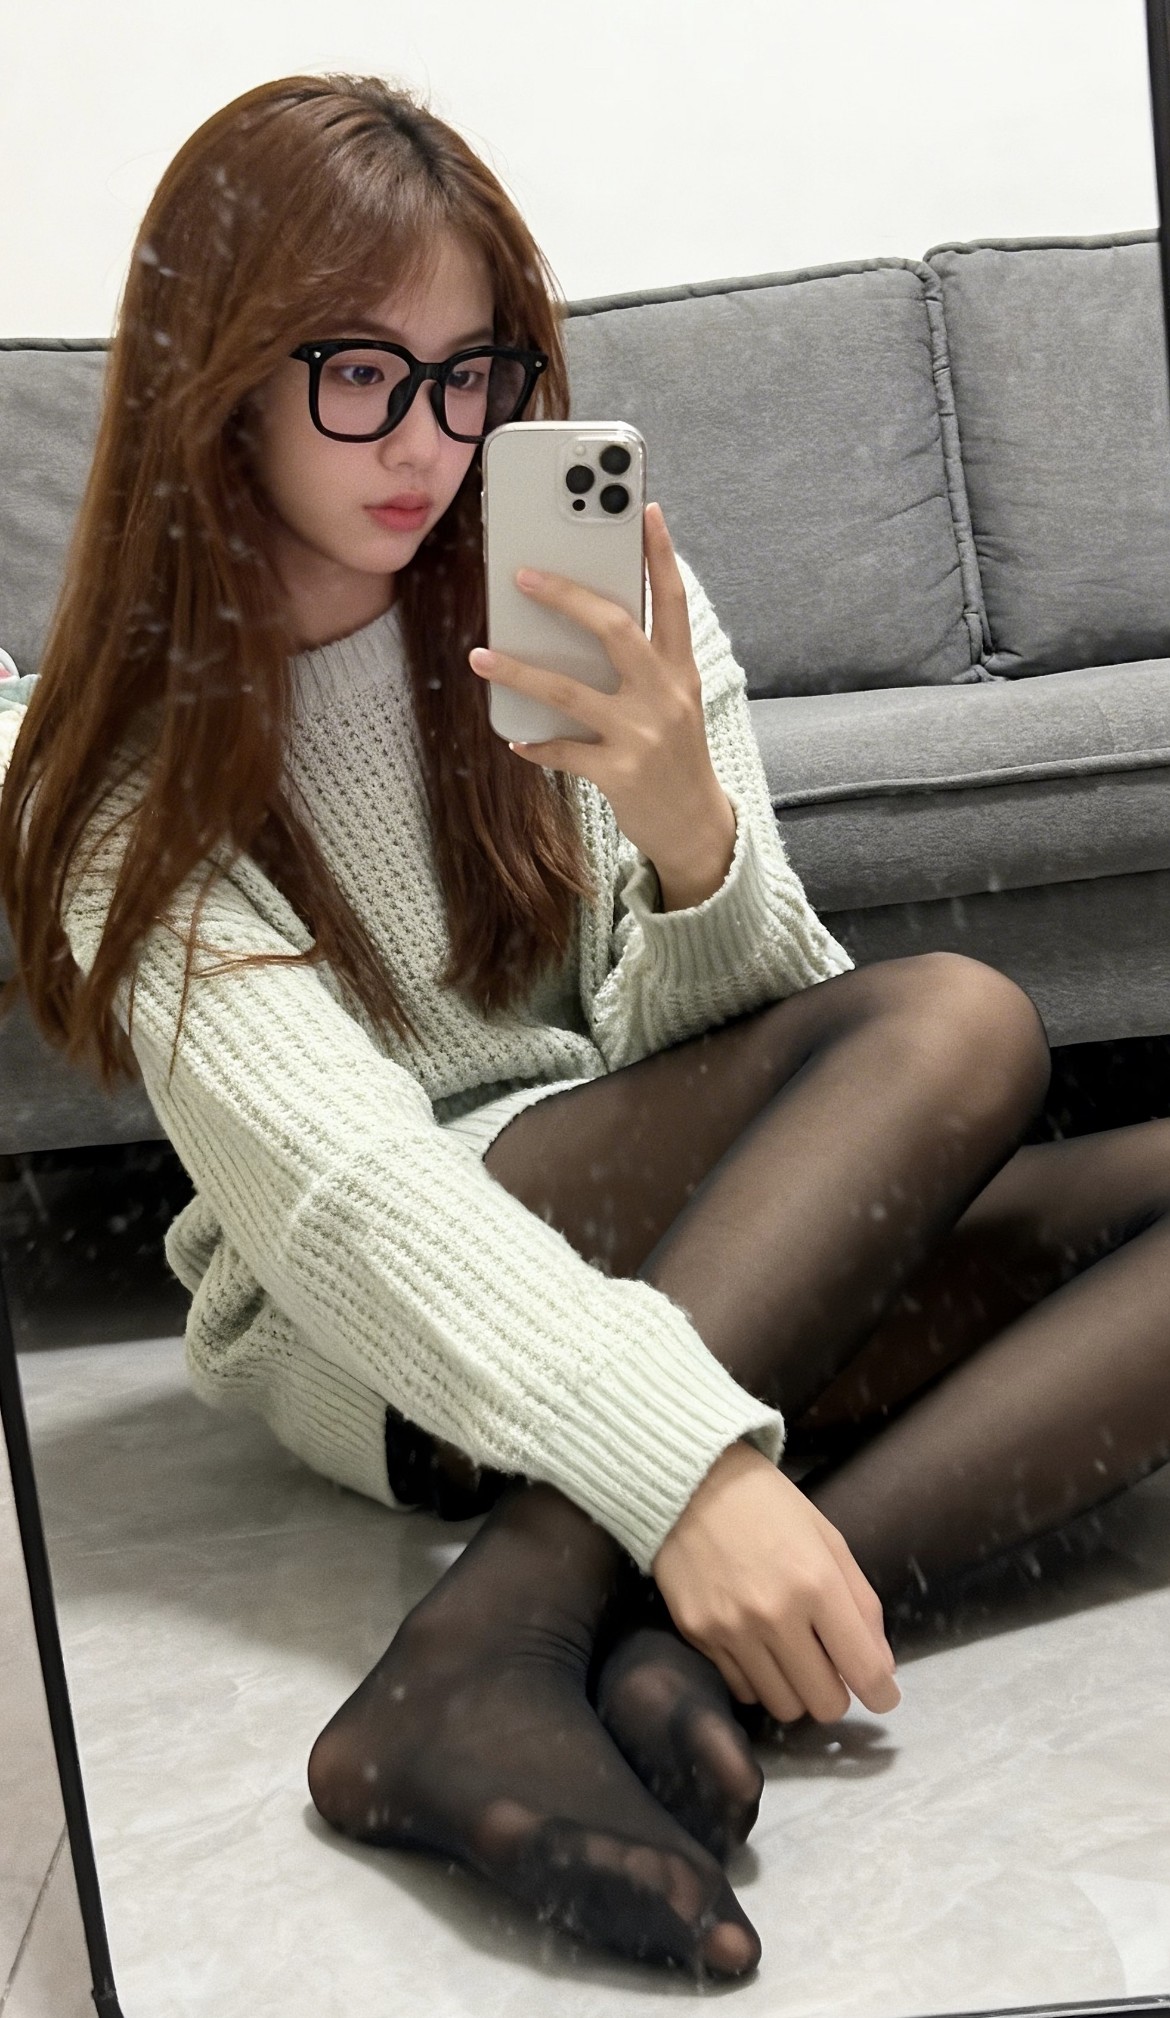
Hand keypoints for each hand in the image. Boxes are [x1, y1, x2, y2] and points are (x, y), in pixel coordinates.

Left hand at [468, 503, 729, 870]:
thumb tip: (585, 623)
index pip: (673, 599)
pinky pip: (563, 751)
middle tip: (522, 575)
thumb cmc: (676, 755)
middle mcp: (666, 696)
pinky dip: (535, 744)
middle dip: (565, 597)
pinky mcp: (620, 774)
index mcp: (681, 670)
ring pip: (568, 692)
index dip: (660, 553)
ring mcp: (643, 735)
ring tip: (480, 655)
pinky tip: (514, 738)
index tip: (646, 509)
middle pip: (614, 629)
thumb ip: (644, 664)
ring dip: (518, 672)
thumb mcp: (675, 702)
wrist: (696, 827)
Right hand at [652, 1440, 901, 1724]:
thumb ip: (863, 1604)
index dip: (882, 1694)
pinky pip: (741, 1688)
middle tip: (831, 1670)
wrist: (690, 1483)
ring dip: (797, 1690)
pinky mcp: (697, 1634)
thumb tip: (882, 1667)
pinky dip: (758, 1680)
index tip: (882, 1694)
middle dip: (837, 1694)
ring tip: (792, 1658)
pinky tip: (757, 1648)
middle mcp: (775, 1615)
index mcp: (816, 1584)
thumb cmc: (769, 1505)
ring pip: (782, 1707)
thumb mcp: (829, 1540)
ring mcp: (731, 1629)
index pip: (865, 1670)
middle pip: (824, 1704)